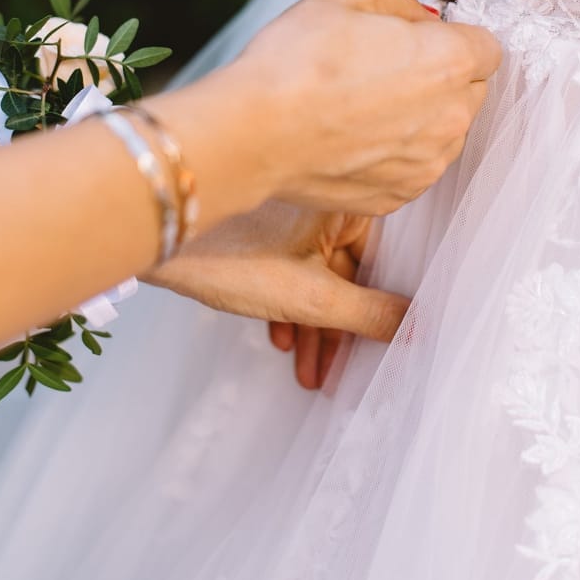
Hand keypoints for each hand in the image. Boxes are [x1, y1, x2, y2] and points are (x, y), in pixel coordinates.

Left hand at [147, 203, 403, 387]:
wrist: (161, 246)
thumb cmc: (233, 257)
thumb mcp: (313, 298)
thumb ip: (368, 315)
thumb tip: (418, 328)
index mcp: (345, 205)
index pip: (383, 262)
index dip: (385, 308)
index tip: (391, 346)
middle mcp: (323, 205)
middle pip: (349, 275)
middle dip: (341, 330)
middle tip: (341, 374)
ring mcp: (292, 219)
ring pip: (318, 278)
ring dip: (314, 327)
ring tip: (308, 375)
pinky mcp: (265, 234)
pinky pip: (291, 272)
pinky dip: (290, 307)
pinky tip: (280, 341)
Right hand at [229, 0, 502, 216]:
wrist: (253, 132)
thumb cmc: (297, 59)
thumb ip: (398, 2)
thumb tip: (417, 18)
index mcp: (449, 61)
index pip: (486, 46)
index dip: (455, 38)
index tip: (421, 38)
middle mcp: (451, 117)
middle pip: (471, 90)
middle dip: (444, 76)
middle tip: (387, 68)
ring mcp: (428, 163)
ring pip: (446, 131)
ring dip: (423, 116)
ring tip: (365, 104)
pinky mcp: (401, 195)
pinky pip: (415, 165)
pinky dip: (396, 152)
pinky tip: (354, 136)